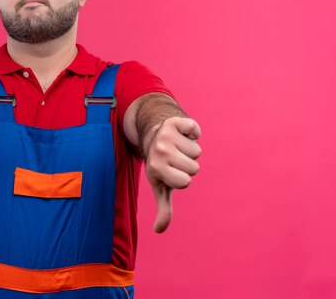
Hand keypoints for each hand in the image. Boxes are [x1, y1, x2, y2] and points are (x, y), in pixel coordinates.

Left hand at [145, 117, 201, 232]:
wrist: (154, 136)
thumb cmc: (161, 166)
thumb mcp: (160, 186)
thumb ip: (163, 209)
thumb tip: (158, 230)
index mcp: (155, 168)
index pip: (185, 182)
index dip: (183, 178)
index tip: (172, 172)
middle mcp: (159, 151)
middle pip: (194, 167)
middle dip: (188, 164)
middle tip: (175, 158)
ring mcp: (166, 135)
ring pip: (197, 151)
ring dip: (191, 149)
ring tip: (178, 147)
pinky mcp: (175, 121)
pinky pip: (195, 129)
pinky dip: (194, 131)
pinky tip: (182, 133)